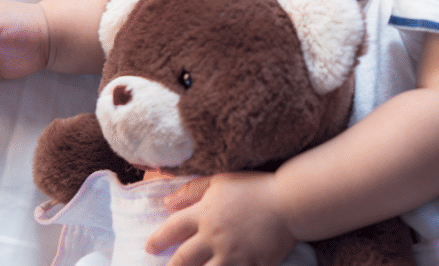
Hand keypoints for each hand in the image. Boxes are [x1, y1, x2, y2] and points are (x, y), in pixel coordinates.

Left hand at [146, 172, 296, 265]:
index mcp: (204, 213)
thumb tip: (166, 203)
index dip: (158, 239)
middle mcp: (213, 236)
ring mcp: (232, 254)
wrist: (289, 203)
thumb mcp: (219, 181)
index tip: (149, 247)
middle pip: (183, 258)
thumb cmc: (254, 188)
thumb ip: (191, 191)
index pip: (173, 229)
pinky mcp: (249, 265)